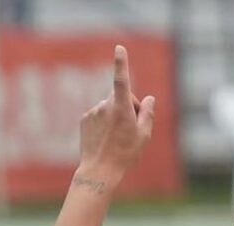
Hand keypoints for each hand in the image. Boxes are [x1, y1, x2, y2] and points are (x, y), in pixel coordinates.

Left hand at [78, 45, 155, 183]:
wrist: (99, 170)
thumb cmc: (125, 154)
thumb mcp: (144, 135)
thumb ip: (147, 113)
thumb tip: (148, 98)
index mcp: (121, 108)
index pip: (122, 80)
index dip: (121, 63)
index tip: (119, 48)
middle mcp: (105, 106)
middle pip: (121, 96)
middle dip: (129, 105)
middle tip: (134, 128)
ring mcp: (93, 112)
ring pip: (110, 107)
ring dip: (116, 116)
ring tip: (118, 138)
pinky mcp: (85, 119)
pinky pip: (99, 115)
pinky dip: (104, 122)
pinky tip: (106, 138)